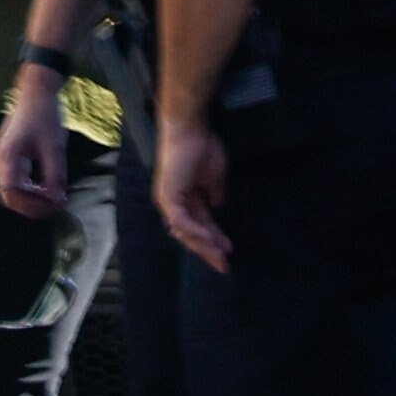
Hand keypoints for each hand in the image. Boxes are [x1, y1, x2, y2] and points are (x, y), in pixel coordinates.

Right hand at [0, 86, 71, 220]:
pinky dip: (31, 186)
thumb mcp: (54, 149)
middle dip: (30, 204)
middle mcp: (0, 160)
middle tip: (53, 205)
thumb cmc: (44, 117)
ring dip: (31, 196)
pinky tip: (47, 185)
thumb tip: (58, 201)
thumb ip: (54, 177)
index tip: (52, 207)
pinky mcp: (11, 154)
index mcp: (6, 158)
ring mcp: (4, 157)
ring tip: (53, 196)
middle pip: (8, 194)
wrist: (37, 92)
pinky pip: (17, 178)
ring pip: (13, 187)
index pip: (11, 194)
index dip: (30, 206)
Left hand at [153, 118, 230, 271]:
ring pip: (184, 231)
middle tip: (224, 265)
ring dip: (204, 244)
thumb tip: (217, 208)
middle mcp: (172, 203)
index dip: (213, 240)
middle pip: (189, 234)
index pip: (198, 226)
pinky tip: (210, 240)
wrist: (190, 131)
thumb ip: (213, 195)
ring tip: (221, 256)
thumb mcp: (214, 178)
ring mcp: (168, 200)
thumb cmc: (202, 149)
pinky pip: (181, 220)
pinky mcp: (167, 196)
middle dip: (208, 250)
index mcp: (184, 199)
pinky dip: (195, 231)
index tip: (228, 253)